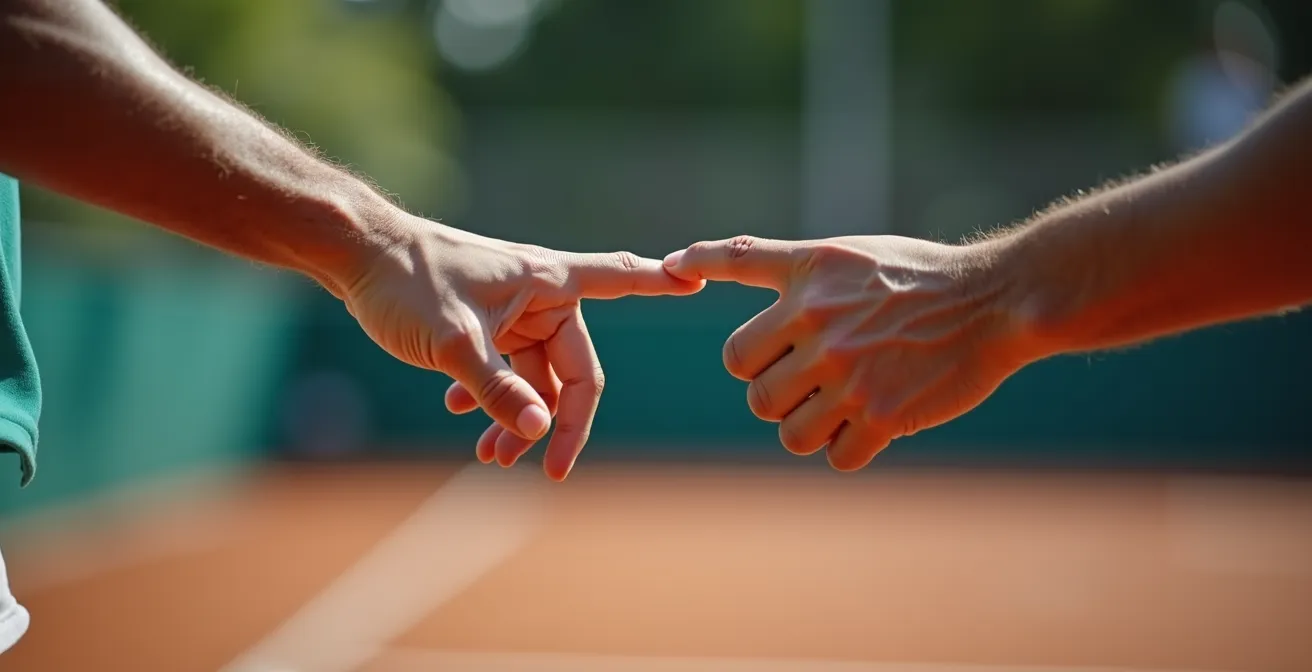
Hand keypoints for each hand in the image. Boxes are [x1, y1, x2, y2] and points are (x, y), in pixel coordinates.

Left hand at [340, 218, 703, 480]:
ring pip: (537, 382)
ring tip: (488, 458)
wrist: (359, 256)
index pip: (620, 279)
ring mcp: (516, 316)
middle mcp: (541, 299)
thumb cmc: (408, 281)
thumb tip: (537, 431)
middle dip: (555, 422)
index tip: (700, 277)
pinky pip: (509, 374)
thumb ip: (497, 388)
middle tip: (542, 473)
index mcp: (549, 283)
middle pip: (572, 371)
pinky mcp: (490, 328)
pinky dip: (493, 401)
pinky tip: (463, 418)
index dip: (659, 283)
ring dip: (518, 421)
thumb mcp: (453, 342)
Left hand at [662, 235, 1029, 470]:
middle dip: (782, 397)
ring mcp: (852, 380)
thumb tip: (672, 262)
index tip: (785, 352)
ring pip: (792, 435)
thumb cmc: (906, 271)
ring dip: (813, 428)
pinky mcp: (886, 416)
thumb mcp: (827, 251)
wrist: (991, 298)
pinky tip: (874, 422)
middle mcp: (820, 337)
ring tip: (845, 403)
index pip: (736, 355)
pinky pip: (839, 457)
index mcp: (802, 295)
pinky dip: (852, 449)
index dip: (756, 362)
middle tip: (821, 379)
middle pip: (759, 400)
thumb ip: (753, 259)